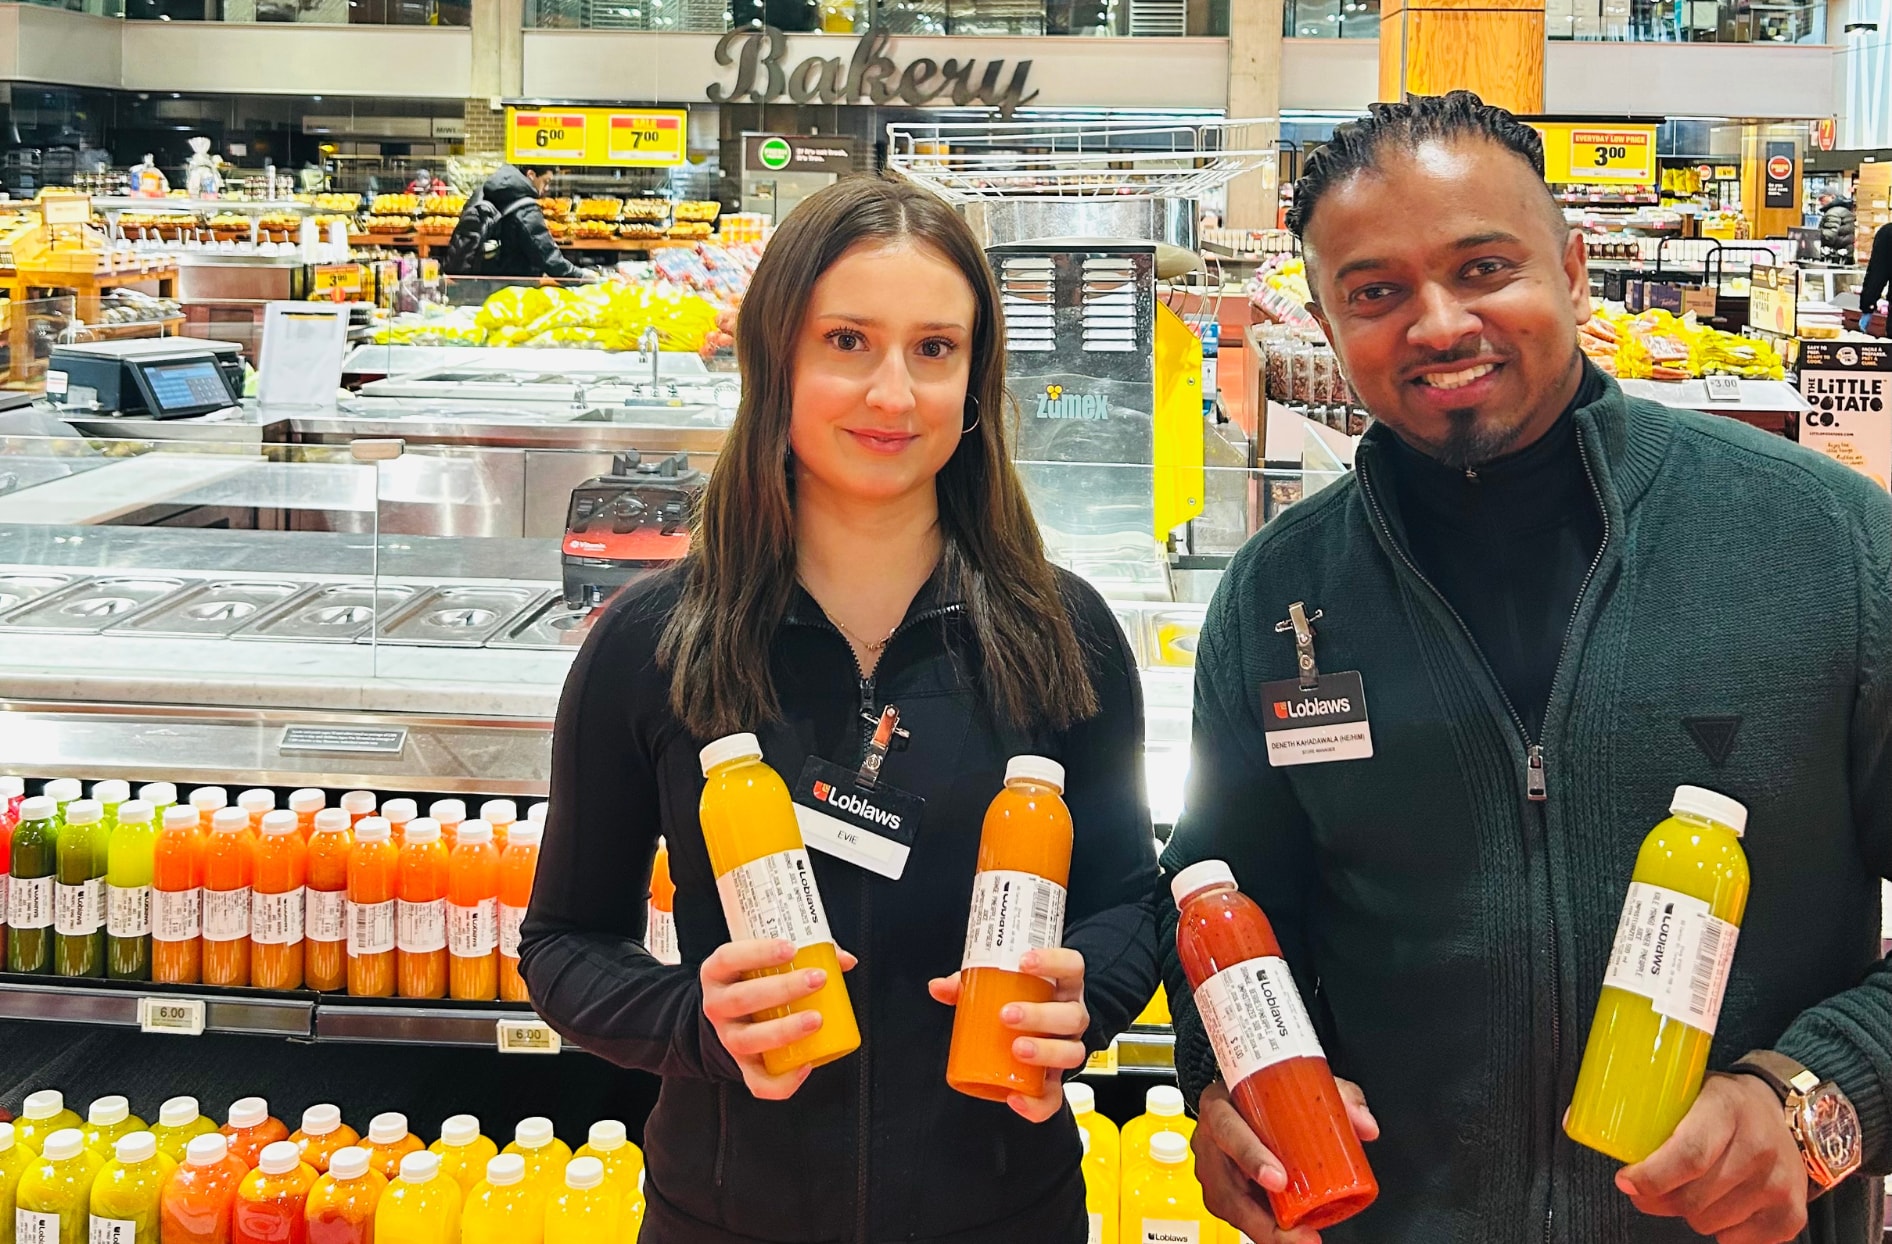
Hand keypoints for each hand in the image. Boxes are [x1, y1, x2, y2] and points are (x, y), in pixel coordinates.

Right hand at [701, 938, 856, 1100]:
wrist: (732, 1017)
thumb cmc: (754, 981)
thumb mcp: (765, 961)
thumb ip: (806, 954)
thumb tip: (846, 961)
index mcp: (718, 974)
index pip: (729, 958)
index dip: (758, 953)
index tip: (792, 949)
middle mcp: (717, 1006)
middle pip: (742, 998)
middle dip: (783, 988)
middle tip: (817, 979)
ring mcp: (727, 1038)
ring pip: (749, 1040)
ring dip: (785, 1030)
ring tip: (816, 1019)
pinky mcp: (743, 1066)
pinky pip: (758, 1082)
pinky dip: (783, 1080)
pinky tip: (806, 1065)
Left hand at [928, 948, 1091, 1121]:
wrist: (1036, 1033)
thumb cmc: (1019, 1003)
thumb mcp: (998, 989)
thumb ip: (968, 986)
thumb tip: (938, 987)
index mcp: (1062, 988)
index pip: (1072, 966)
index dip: (1054, 961)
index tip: (1024, 962)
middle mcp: (1072, 1017)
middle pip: (1072, 1015)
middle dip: (1040, 1015)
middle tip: (1006, 1015)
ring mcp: (1068, 1047)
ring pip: (1072, 1053)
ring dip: (1044, 1052)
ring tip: (1017, 1049)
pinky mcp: (1057, 1080)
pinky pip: (1056, 1096)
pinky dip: (1038, 1103)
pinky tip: (1015, 1099)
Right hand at [1192, 1077, 1379, 1243]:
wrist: (1235, 1096)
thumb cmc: (1261, 1091)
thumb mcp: (1298, 1082)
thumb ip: (1336, 1097)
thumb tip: (1366, 1127)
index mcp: (1220, 1105)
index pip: (1228, 1130)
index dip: (1251, 1158)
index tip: (1278, 1180)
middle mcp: (1210, 1140)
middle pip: (1226, 1186)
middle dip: (1261, 1217)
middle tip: (1298, 1231)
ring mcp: (1211, 1169)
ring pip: (1230, 1207)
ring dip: (1265, 1230)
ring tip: (1300, 1239)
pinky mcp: (1220, 1190)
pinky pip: (1237, 1214)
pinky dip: (1261, 1228)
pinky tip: (1285, 1236)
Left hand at [1617, 1073, 1806, 1243]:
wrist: (1784, 1116)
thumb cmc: (1722, 1106)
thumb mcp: (1689, 1092)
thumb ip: (1653, 1115)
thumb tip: (1592, 1136)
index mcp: (1726, 1108)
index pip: (1688, 1155)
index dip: (1652, 1177)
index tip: (1626, 1181)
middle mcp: (1759, 1146)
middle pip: (1694, 1198)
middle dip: (1661, 1199)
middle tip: (1649, 1189)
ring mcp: (1780, 1182)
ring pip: (1710, 1223)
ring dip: (1691, 1213)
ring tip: (1692, 1190)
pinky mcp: (1792, 1213)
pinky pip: (1738, 1241)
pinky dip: (1721, 1230)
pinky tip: (1721, 1204)